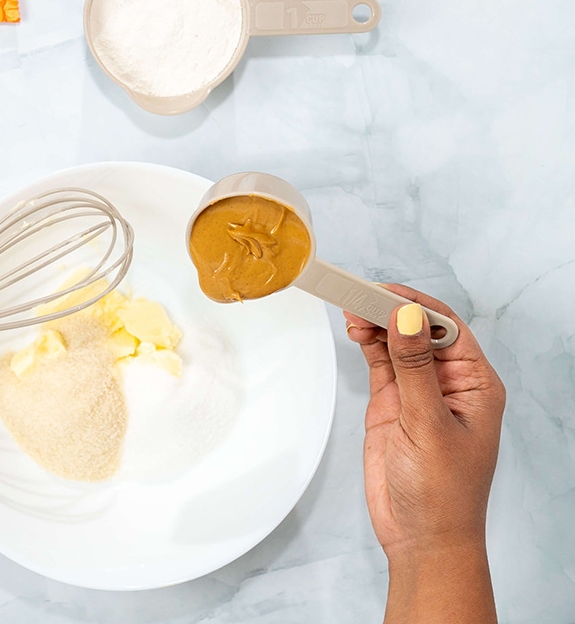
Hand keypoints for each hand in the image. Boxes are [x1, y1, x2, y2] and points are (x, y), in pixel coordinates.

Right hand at [345, 285, 504, 623]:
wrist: (420, 536)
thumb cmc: (442, 491)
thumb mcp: (428, 423)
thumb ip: (415, 368)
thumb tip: (408, 317)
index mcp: (476, 383)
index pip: (447, 327)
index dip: (416, 305)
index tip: (384, 292)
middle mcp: (449, 382)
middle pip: (419, 329)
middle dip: (392, 309)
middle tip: (359, 295)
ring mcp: (418, 392)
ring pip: (398, 342)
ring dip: (377, 324)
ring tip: (352, 310)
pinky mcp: (392, 404)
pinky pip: (381, 363)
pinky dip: (368, 344)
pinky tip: (357, 330)